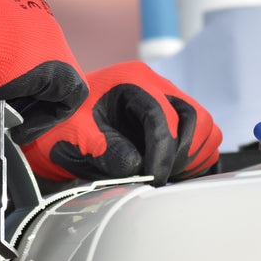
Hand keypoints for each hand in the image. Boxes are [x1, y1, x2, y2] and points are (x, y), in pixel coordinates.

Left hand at [21, 61, 221, 185]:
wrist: (56, 120)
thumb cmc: (63, 126)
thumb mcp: (78, 138)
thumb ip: (107, 151)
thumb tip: (139, 168)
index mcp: (133, 80)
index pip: (164, 118)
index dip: (163, 154)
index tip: (154, 179)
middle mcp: (156, 84)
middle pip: (196, 118)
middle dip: (182, 153)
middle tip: (162, 177)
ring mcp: (167, 99)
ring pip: (204, 126)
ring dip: (192, 155)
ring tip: (167, 175)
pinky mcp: (171, 116)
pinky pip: (201, 134)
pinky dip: (195, 155)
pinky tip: (172, 170)